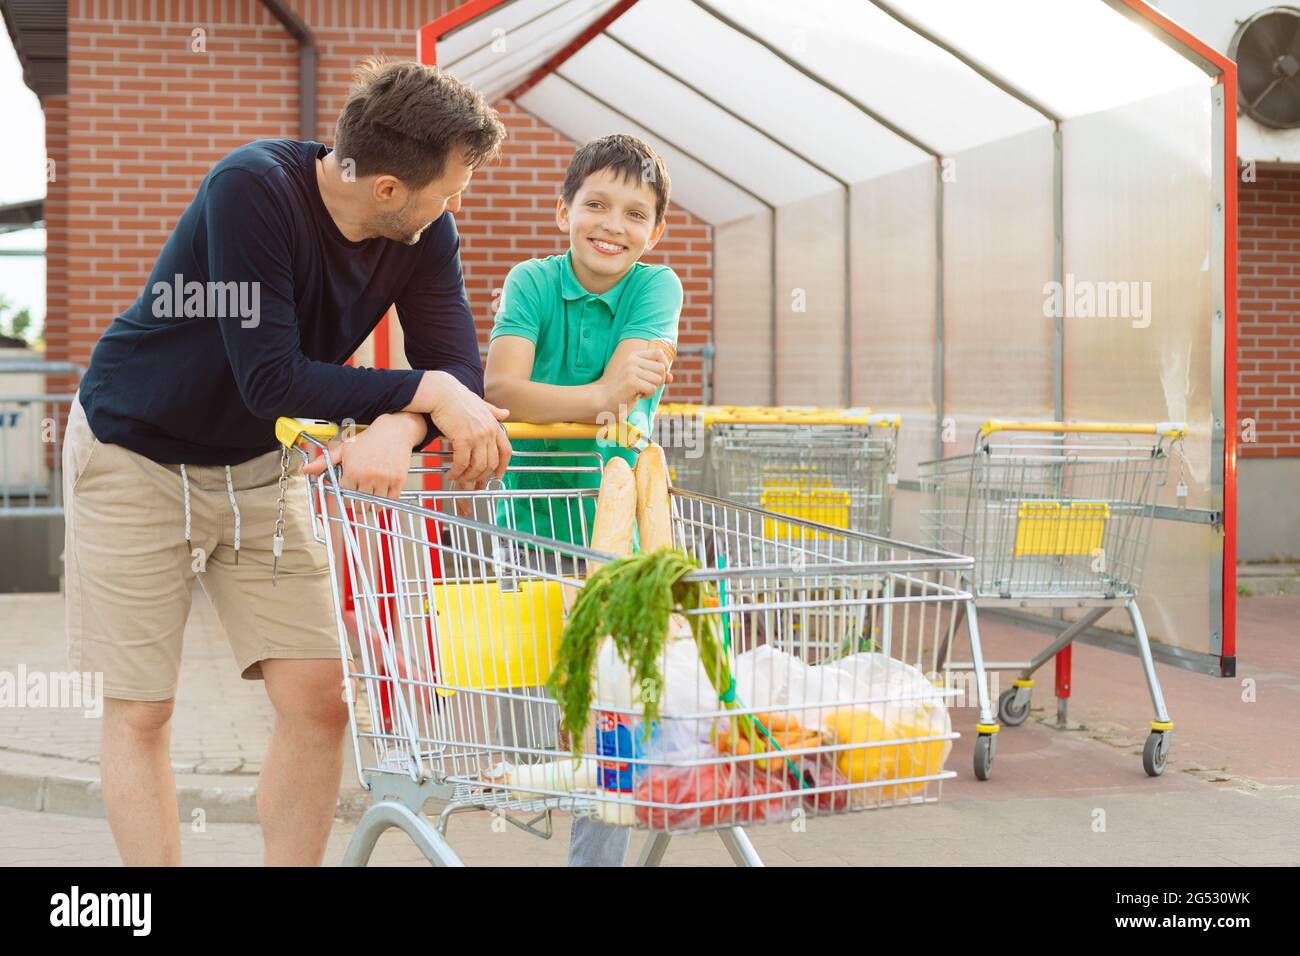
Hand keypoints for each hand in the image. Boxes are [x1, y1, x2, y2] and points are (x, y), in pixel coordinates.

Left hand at [302, 413, 422, 499]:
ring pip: (376, 504)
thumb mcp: (344, 449)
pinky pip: (392, 500)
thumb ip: (325, 461)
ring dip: (373, 505)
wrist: (394, 431)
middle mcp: (368, 475)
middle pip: (361, 504)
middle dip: (359, 505)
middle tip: (360, 501)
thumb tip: (306, 469)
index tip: (349, 495)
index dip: (346, 497)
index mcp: (352, 470)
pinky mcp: (398, 480)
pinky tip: (383, 494)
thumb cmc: (368, 439)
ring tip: (371, 498)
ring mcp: (384, 478)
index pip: (345, 496)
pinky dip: (387, 501)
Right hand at [427, 373, 512, 484]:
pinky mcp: (463, 439)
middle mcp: (489, 432)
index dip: (503, 467)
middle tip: (471, 482)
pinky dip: (455, 472)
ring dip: (467, 477)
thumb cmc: (457, 397)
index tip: (497, 476)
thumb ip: (493, 411)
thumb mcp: (480, 403)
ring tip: (457, 478)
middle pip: (491, 463)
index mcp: (494, 425)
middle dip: (481, 476)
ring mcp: (477, 436)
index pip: (506, 451)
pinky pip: (462, 464)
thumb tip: (505, 413)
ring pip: (477, 467)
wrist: (441, 392)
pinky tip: (449, 474)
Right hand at [599, 347, 671, 413]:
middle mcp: (633, 360)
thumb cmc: (627, 390)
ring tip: (640, 391)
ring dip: (653, 389)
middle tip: (646, 386)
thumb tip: (671, 377)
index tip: (659, 375)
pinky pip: (652, 388)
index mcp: (635, 356)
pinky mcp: (631, 381)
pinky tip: (637, 395)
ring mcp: (631, 370)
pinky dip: (648, 395)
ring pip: (658, 379)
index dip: (664, 364)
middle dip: (658, 381)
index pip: (659, 353)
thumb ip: (658, 377)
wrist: (607, 399)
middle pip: (661, 368)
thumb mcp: (644, 380)